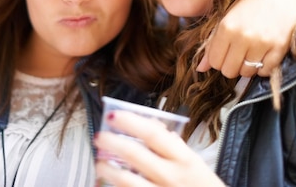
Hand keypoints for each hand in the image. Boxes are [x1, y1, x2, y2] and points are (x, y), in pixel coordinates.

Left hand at [94, 111, 225, 186]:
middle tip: (100, 136)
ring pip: (125, 180)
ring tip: (100, 163)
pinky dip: (115, 186)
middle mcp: (171, 176)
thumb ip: (174, 146)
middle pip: (134, 154)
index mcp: (184, 160)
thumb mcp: (196, 164)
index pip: (153, 134)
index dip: (130, 122)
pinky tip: (109, 183)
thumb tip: (152, 126)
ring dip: (107, 169)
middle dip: (111, 143)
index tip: (114, 115)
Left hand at [196, 0, 295, 77]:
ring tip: (251, 50)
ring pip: (247, 73)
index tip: (225, 51)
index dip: (218, 59)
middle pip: (229, 71)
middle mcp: (243, 37)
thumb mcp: (226, 17)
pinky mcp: (280, 48)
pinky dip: (263, 67)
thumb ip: (212, 43)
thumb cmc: (249, 3)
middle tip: (237, 52)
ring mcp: (263, 43)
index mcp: (226, 27)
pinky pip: (265, 72)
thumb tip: (200, 69)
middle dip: (231, 65)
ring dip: (247, 66)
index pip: (214, 61)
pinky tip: (263, 53)